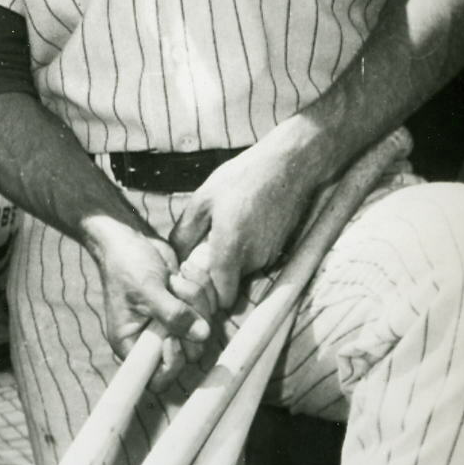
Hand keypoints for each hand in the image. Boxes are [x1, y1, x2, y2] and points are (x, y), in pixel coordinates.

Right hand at [82, 217, 212, 390]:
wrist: (129, 237)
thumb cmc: (126, 264)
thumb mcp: (147, 289)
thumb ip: (173, 315)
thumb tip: (202, 335)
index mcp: (132, 345)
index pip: (159, 377)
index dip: (173, 360)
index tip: (172, 333)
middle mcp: (153, 340)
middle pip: (190, 353)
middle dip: (190, 318)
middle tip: (176, 289)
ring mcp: (173, 324)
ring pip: (204, 329)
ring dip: (195, 297)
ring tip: (175, 277)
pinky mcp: (187, 308)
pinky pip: (208, 309)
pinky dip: (201, 288)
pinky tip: (184, 270)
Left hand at [168, 138, 317, 312]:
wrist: (289, 165)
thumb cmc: (241, 178)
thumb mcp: (203, 199)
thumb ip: (186, 232)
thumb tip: (174, 256)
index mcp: (231, 250)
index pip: (222, 299)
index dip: (207, 296)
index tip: (195, 276)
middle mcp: (253, 260)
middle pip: (230, 285)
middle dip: (216, 276)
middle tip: (203, 250)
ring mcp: (270, 256)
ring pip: (243, 272)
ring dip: (232, 260)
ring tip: (223, 231)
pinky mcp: (280, 248)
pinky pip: (257, 259)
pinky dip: (246, 250)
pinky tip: (241, 225)